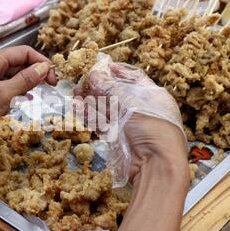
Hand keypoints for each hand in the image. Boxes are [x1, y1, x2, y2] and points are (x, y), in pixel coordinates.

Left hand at [0, 46, 55, 153]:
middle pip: (19, 64)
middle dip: (35, 73)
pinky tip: (23, 102)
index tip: (53, 77)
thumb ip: (25, 80)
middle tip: (50, 87)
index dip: (41, 62)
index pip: (23, 53)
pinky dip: (16, 95)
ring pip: (13, 77)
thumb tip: (44, 67)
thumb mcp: (3, 94)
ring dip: (26, 85)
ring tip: (38, 95)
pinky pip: (6, 90)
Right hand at [75, 58, 186, 181]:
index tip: (104, 66)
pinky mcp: (117, 139)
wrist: (155, 164)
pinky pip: (101, 123)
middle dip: (98, 87)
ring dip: (90, 100)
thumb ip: (110, 87)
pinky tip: (77, 108)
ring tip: (75, 93)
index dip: (118, 72)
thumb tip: (94, 76)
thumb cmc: (152, 128)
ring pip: (106, 109)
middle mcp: (140, 109)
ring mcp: (128, 125)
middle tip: (82, 82)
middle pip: (116, 94)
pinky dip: (89, 115)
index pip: (134, 79)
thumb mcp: (132, 101)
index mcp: (152, 96)